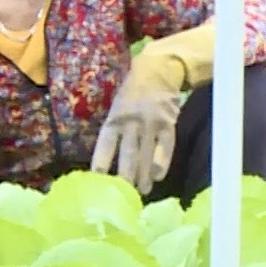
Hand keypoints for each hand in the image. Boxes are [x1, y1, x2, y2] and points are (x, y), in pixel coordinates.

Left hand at [92, 57, 185, 194]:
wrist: (158, 71)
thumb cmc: (132, 93)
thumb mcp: (117, 107)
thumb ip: (114, 130)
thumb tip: (107, 160)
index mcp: (115, 117)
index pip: (105, 144)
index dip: (101, 162)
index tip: (98, 181)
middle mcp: (132, 122)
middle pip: (127, 154)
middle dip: (125, 177)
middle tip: (124, 195)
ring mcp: (151, 123)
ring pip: (146, 154)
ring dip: (144, 175)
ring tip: (142, 191)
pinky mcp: (168, 124)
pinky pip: (166, 147)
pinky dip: (162, 163)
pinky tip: (158, 176)